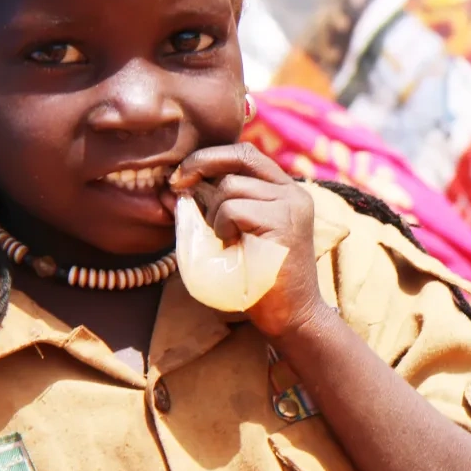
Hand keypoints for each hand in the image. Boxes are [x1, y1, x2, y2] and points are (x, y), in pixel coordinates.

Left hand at [168, 144, 321, 338]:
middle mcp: (293, 192)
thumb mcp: (236, 234)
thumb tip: (177, 185)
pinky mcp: (284, 222)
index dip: (211, 155)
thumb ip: (218, 206)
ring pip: (232, 187)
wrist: (291, 317)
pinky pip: (234, 210)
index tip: (183, 174)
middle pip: (240, 157)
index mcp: (285, 191)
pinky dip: (222, 228)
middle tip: (178, 184)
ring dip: (215, 214)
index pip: (246, 154)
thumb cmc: (258, 281)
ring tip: (226, 241)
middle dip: (202, 165)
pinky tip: (232, 248)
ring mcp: (292, 205)